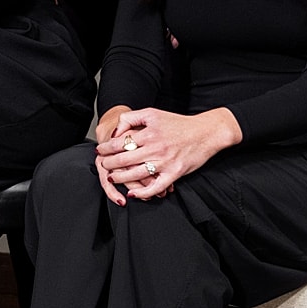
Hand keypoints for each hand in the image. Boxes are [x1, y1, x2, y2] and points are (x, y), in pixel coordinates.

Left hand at [94, 106, 240, 203]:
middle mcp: (155, 148)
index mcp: (148, 133)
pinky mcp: (174, 173)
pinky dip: (143, 193)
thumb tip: (116, 132)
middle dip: (108, 164)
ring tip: (112, 178)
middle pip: (123, 160)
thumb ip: (131, 118)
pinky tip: (133, 194)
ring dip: (120, 178)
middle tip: (103, 165)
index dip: (106, 149)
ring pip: (136, 175)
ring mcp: (165, 162)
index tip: (100, 151)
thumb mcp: (152, 113)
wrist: (206, 132)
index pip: (119, 143)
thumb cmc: (179, 123)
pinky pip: (155, 187)